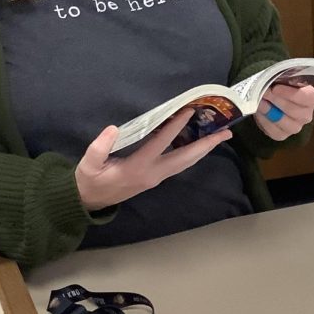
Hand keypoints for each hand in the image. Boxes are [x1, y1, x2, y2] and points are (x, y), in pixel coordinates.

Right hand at [75, 107, 231, 210]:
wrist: (89, 201)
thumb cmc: (89, 181)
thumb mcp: (88, 165)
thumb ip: (99, 147)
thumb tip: (112, 129)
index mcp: (137, 168)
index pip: (160, 143)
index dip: (175, 127)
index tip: (188, 111)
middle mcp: (153, 174)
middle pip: (185, 158)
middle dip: (206, 145)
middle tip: (226, 132)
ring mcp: (156, 177)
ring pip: (186, 163)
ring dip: (204, 149)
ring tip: (220, 136)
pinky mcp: (156, 177)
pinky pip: (179, 164)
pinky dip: (192, 153)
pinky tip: (200, 143)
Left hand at [256, 83, 313, 141]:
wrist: (273, 99)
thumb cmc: (280, 86)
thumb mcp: (284, 79)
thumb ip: (282, 79)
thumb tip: (272, 80)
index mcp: (312, 99)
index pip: (306, 97)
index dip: (290, 93)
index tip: (275, 88)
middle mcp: (306, 115)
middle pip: (294, 111)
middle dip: (276, 101)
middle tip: (264, 92)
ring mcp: (295, 127)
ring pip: (283, 122)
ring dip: (269, 111)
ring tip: (260, 101)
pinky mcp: (282, 135)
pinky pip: (273, 130)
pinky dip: (264, 120)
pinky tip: (259, 111)